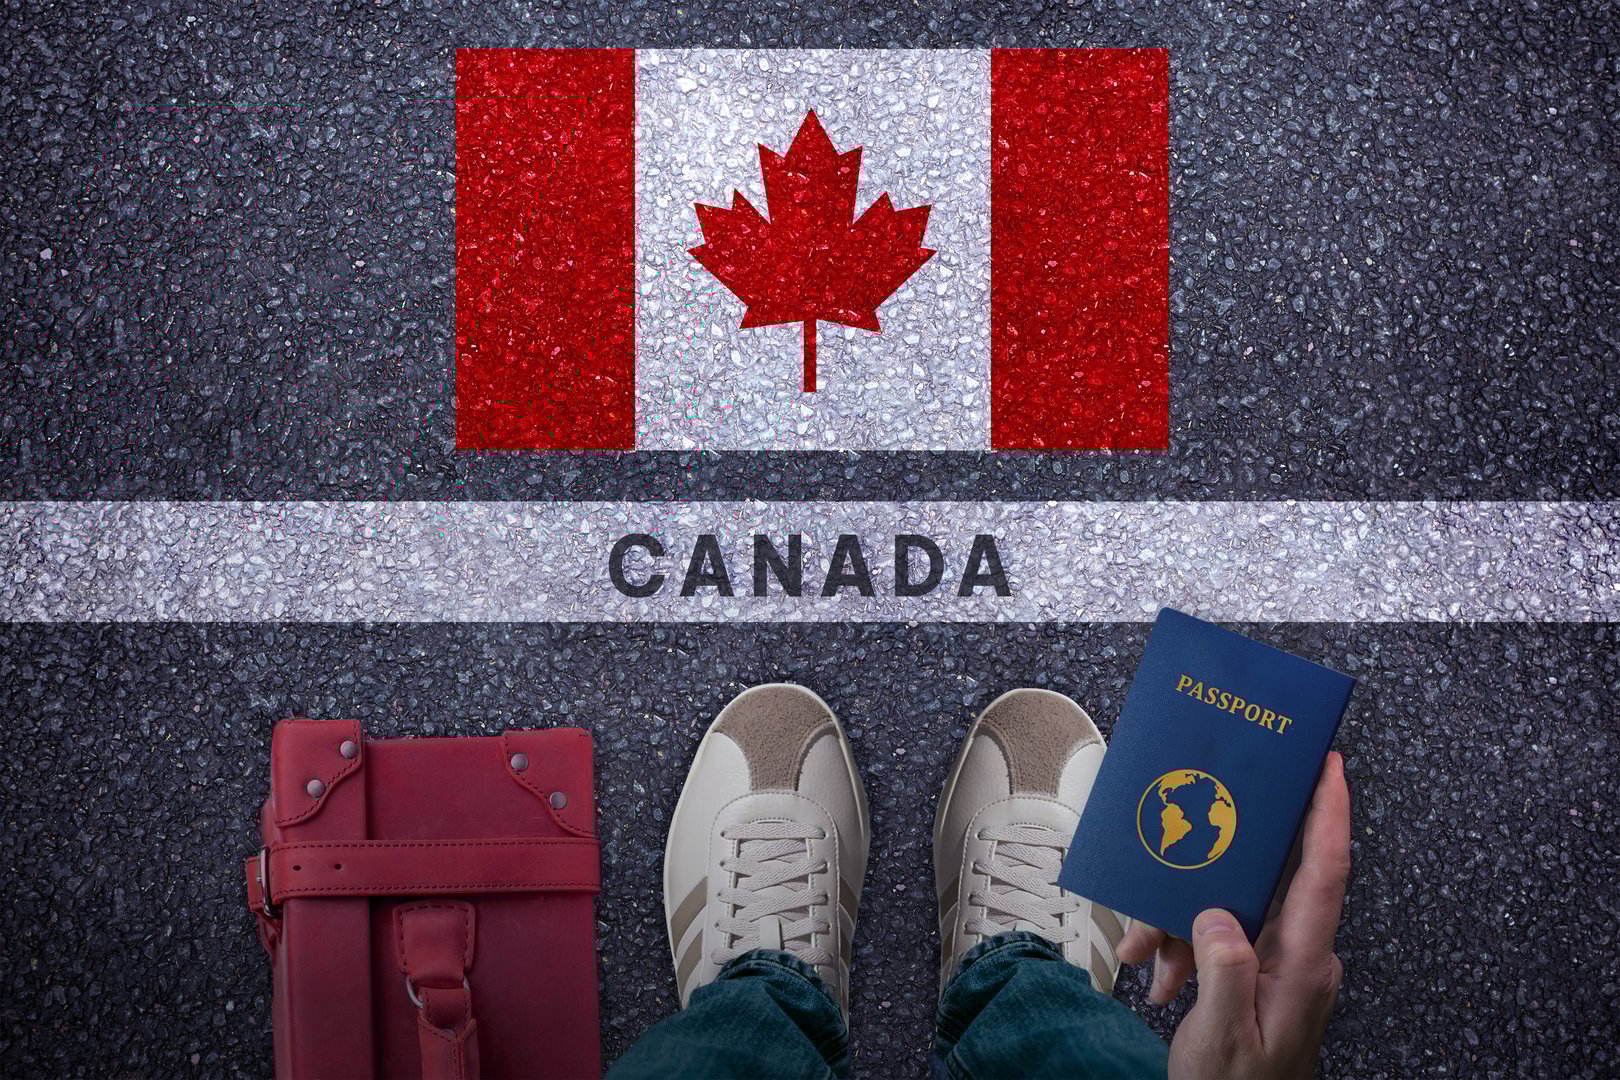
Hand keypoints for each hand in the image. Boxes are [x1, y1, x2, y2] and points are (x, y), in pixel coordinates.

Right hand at [1118, 751, 1350, 1079]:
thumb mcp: (1224, 1037)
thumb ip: (1224, 971)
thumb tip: (1217, 914)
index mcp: (1304, 967)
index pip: (1325, 874)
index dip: (1330, 813)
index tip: (1329, 766)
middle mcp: (1302, 957)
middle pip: (1258, 886)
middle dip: (1202, 883)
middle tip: (1159, 912)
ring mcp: (1283, 962)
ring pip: (1229, 909)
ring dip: (1180, 926)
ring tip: (1148, 962)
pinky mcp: (1262, 969)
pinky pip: (1222, 934)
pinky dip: (1185, 946)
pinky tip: (1162, 975)